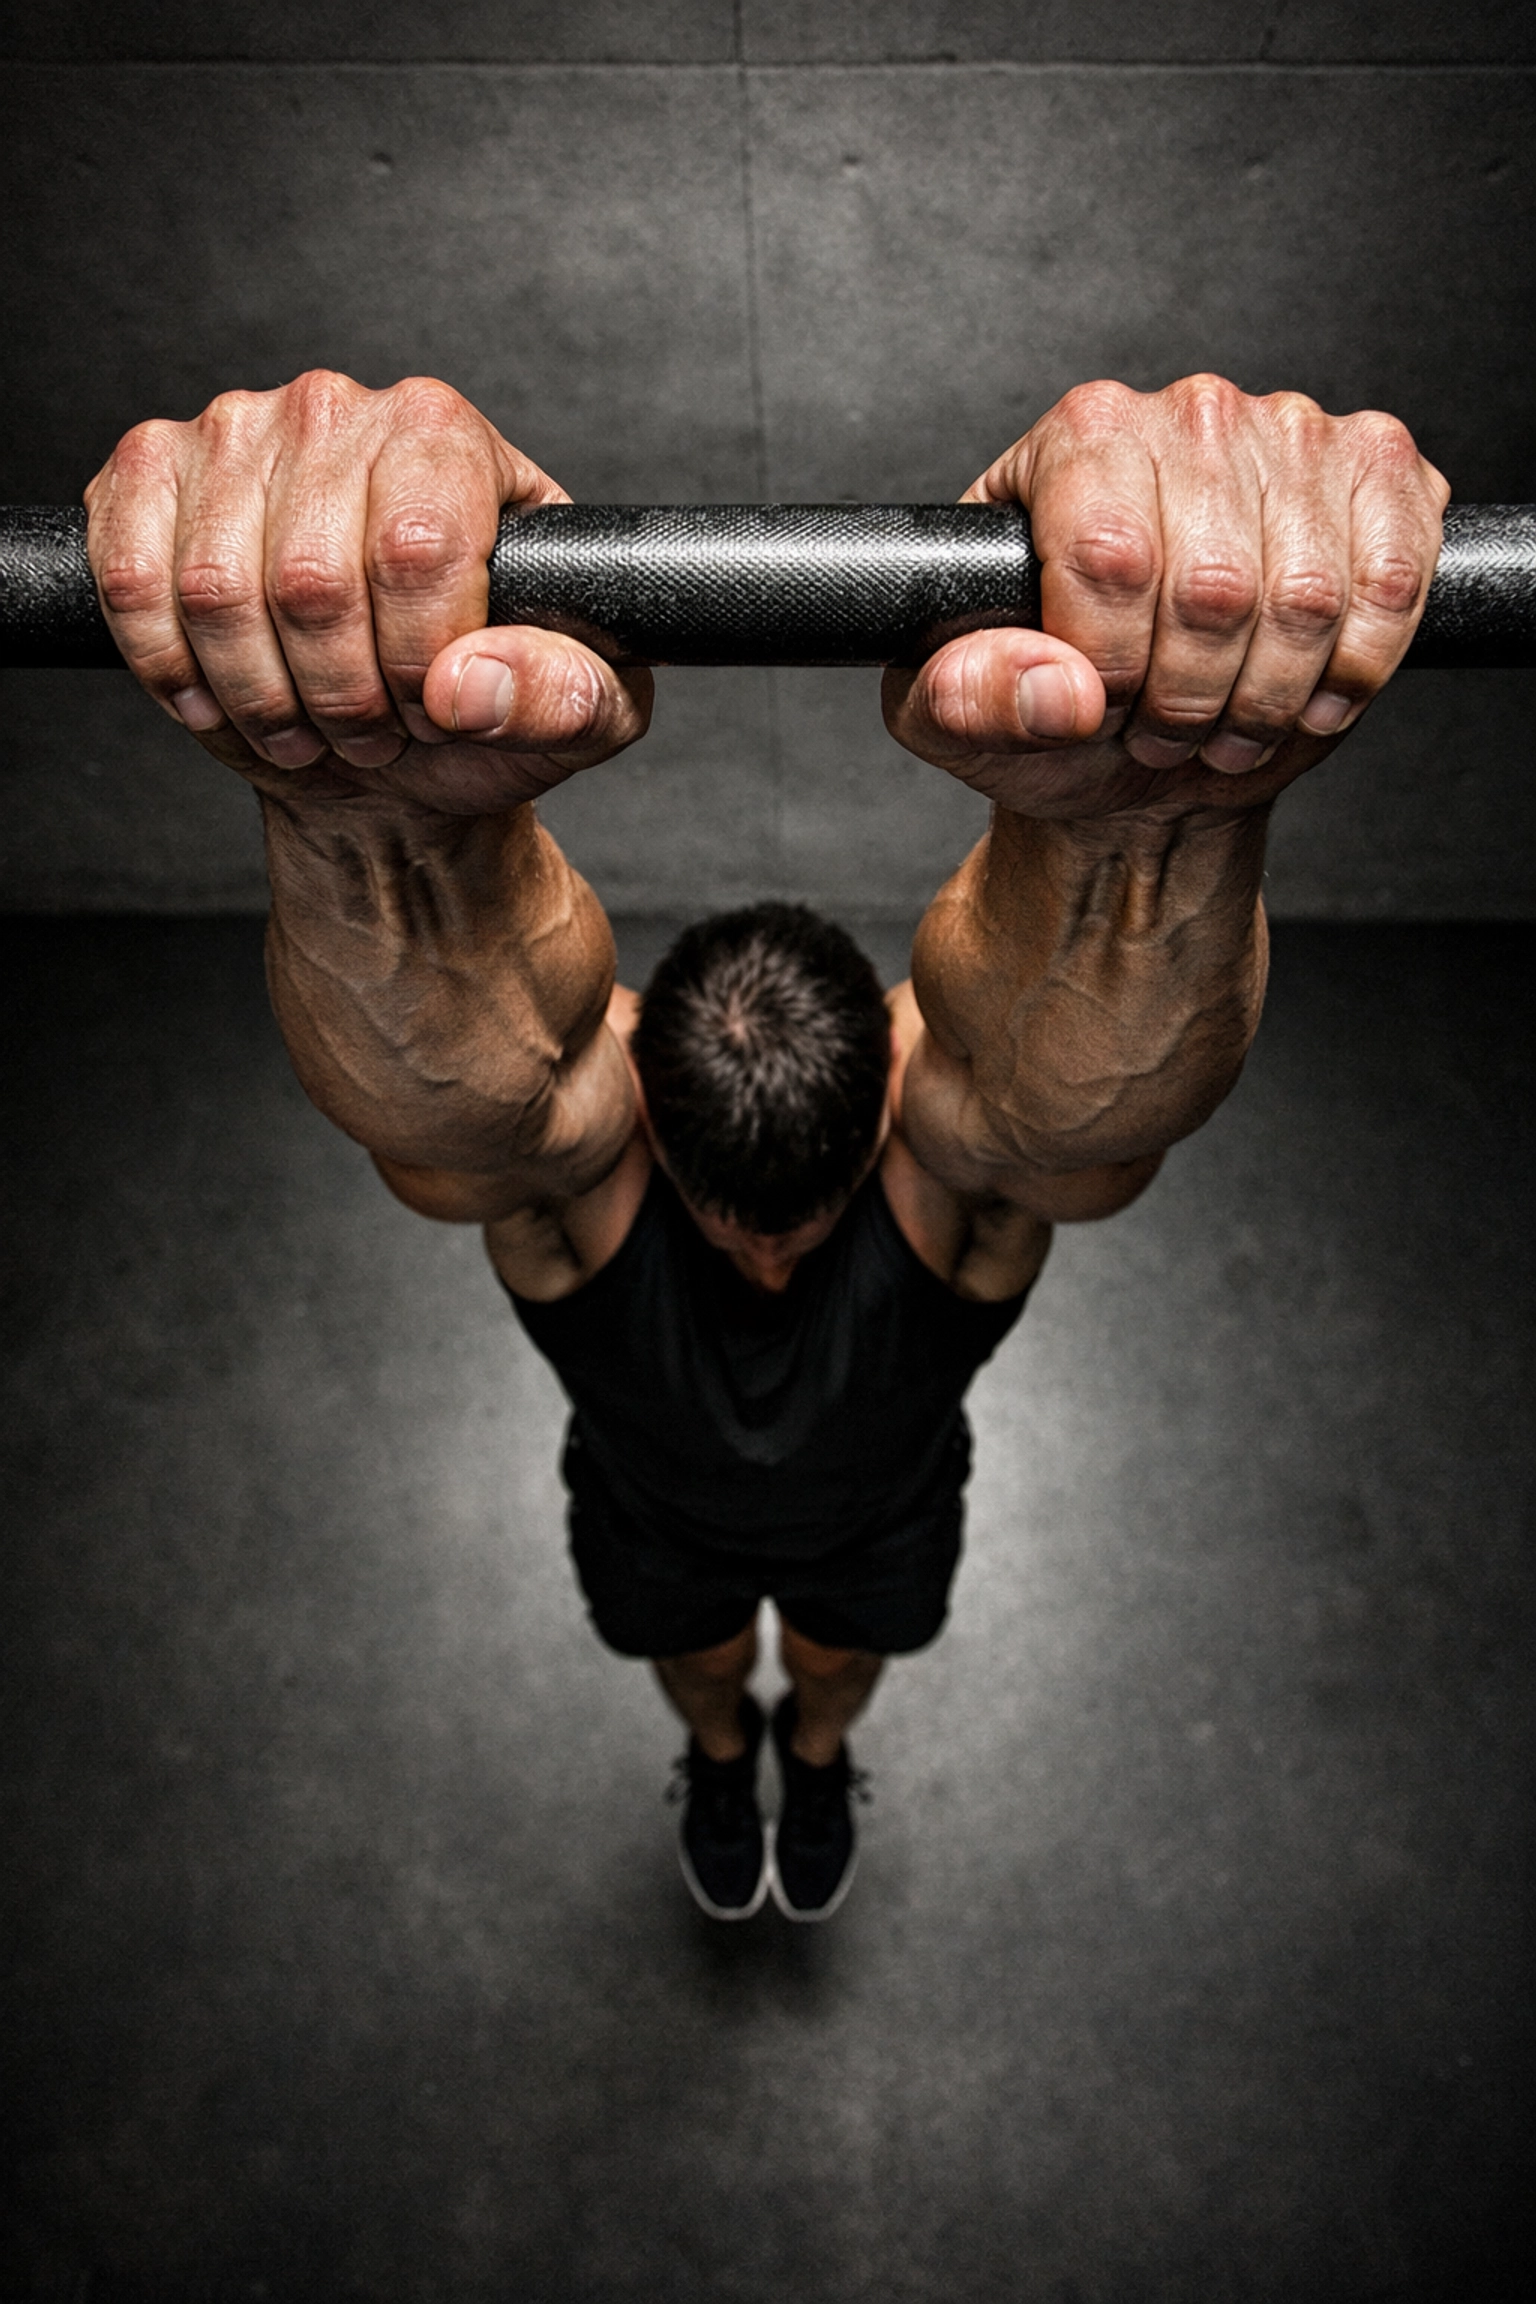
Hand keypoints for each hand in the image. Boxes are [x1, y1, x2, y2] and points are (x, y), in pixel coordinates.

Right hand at [85, 370, 651, 814]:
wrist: (391, 734)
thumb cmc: (485, 703)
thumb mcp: (579, 712)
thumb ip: (560, 696)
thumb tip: (466, 685)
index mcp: (448, 436)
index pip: (416, 549)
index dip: (417, 663)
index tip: (432, 711)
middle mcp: (337, 409)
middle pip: (313, 581)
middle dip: (340, 697)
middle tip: (371, 735)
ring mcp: (233, 431)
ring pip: (218, 594)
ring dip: (261, 697)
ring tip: (307, 727)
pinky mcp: (150, 474)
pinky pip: (135, 582)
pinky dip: (175, 670)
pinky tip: (223, 699)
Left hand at [882, 375, 1447, 818]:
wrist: (1142, 731)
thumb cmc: (1050, 704)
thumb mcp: (961, 716)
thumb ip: (972, 700)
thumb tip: (1060, 691)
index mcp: (1078, 439)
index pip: (1110, 553)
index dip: (1111, 663)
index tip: (1099, 707)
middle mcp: (1188, 413)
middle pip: (1213, 586)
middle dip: (1189, 700)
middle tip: (1162, 734)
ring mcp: (1294, 433)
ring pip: (1307, 598)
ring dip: (1268, 699)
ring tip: (1223, 727)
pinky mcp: (1381, 476)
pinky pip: (1393, 583)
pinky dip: (1354, 669)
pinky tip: (1306, 696)